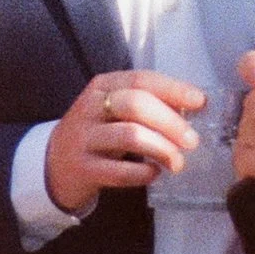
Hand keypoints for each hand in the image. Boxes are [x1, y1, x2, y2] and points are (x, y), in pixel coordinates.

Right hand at [44, 70, 205, 214]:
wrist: (54, 164)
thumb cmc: (98, 132)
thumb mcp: (115, 110)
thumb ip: (148, 103)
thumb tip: (193, 105)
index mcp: (102, 86)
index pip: (141, 79)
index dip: (173, 89)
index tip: (200, 102)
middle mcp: (91, 107)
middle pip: (136, 105)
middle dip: (170, 122)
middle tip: (192, 141)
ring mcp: (84, 138)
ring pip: (129, 136)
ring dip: (161, 148)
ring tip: (177, 162)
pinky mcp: (82, 169)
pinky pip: (118, 171)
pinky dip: (142, 173)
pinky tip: (154, 174)